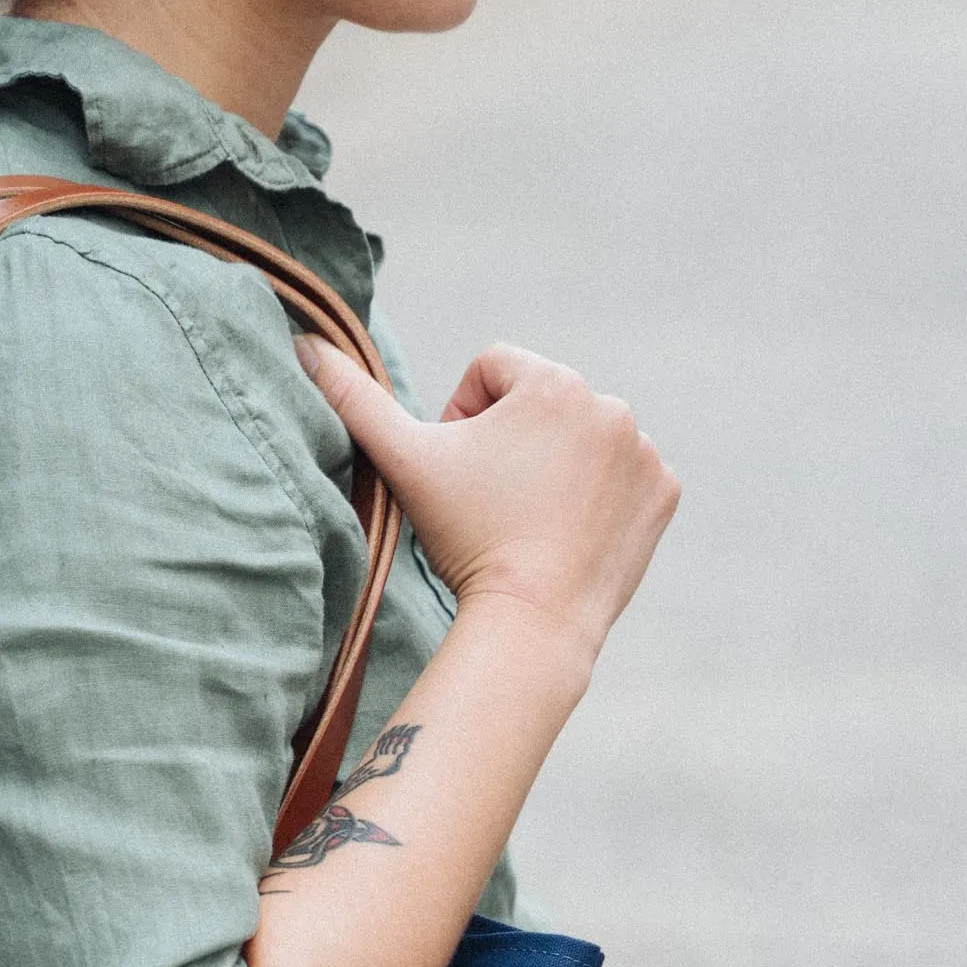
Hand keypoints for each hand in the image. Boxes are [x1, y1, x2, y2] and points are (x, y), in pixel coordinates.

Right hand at [297, 337, 678, 678]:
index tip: (460, 471)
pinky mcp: (662, 492)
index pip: (491, 371)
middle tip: (491, 501)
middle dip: (510, 441)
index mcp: (552, 382)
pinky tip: (568, 531)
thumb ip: (353, 397)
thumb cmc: (466, 536)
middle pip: (538, 405)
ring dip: (553, 463)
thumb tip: (304, 344)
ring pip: (579, 438)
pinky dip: (596, 496)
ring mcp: (643, 451)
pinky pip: (621, 475)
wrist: (533, 621)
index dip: (461, 417)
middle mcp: (610, 404)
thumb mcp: (404, 460)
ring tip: (529, 517)